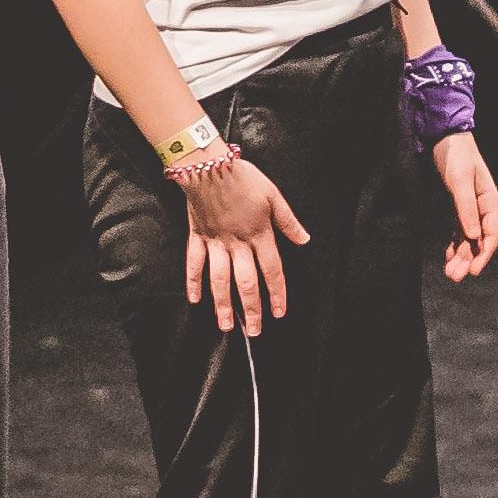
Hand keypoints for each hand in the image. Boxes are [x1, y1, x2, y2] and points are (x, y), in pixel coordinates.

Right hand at [179, 146, 304, 335]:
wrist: (208, 165)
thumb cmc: (243, 178)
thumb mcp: (274, 197)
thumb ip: (288, 222)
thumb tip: (304, 240)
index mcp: (259, 235)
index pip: (271, 270)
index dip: (277, 293)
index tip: (278, 313)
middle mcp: (237, 244)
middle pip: (246, 282)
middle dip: (250, 309)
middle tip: (253, 331)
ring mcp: (215, 242)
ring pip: (219, 279)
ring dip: (222, 304)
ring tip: (225, 325)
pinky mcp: (197, 236)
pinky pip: (194, 262)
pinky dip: (193, 281)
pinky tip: (195, 299)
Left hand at [431, 131, 497, 281]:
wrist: (445, 137)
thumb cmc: (457, 155)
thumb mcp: (461, 181)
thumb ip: (466, 208)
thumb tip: (472, 235)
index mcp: (490, 200)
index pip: (492, 233)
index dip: (485, 253)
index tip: (474, 270)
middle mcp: (483, 207)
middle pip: (479, 239)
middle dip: (469, 259)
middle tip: (455, 276)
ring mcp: (471, 207)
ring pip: (468, 238)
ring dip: (461, 255)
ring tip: (451, 272)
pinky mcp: (459, 206)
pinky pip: (459, 231)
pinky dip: (455, 244)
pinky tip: (449, 256)